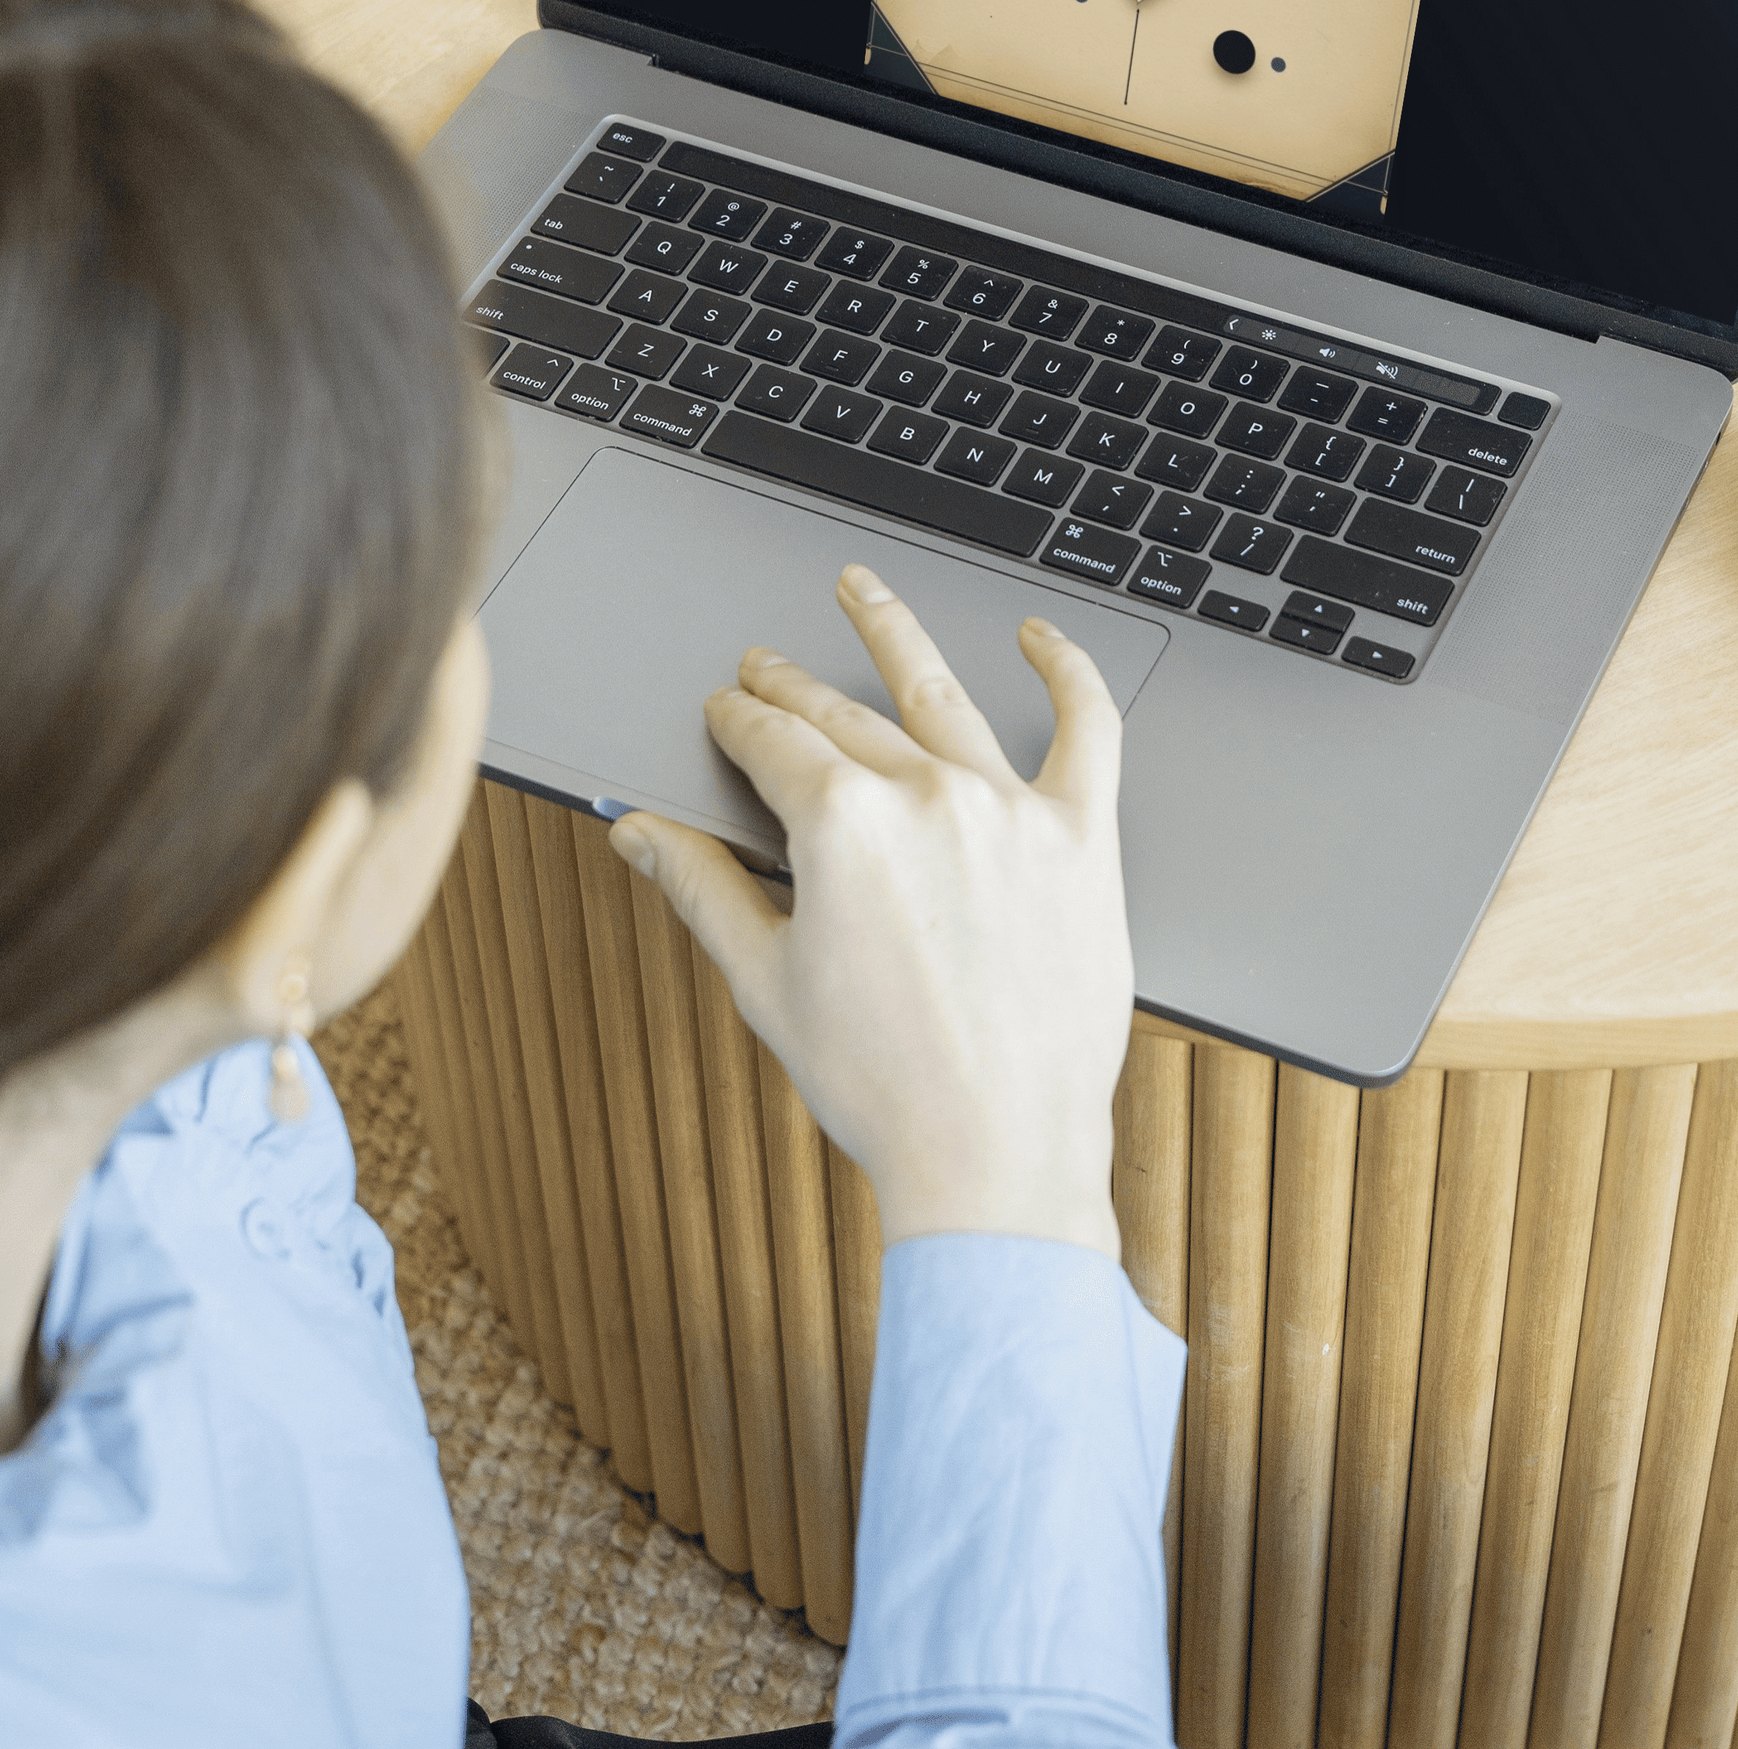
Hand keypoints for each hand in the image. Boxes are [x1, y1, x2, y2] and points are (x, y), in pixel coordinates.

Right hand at [609, 564, 1129, 1259]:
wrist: (995, 1156)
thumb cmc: (883, 1087)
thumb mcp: (766, 981)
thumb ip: (701, 888)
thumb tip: (640, 833)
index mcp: (841, 826)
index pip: (770, 740)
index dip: (736, 719)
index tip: (723, 710)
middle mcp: (927, 796)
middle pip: (843, 714)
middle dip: (791, 685)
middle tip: (764, 668)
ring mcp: (1009, 810)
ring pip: (942, 693)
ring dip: (894, 632)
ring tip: (863, 592)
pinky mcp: (1081, 838)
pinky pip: (1088, 730)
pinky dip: (1068, 673)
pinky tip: (1042, 639)